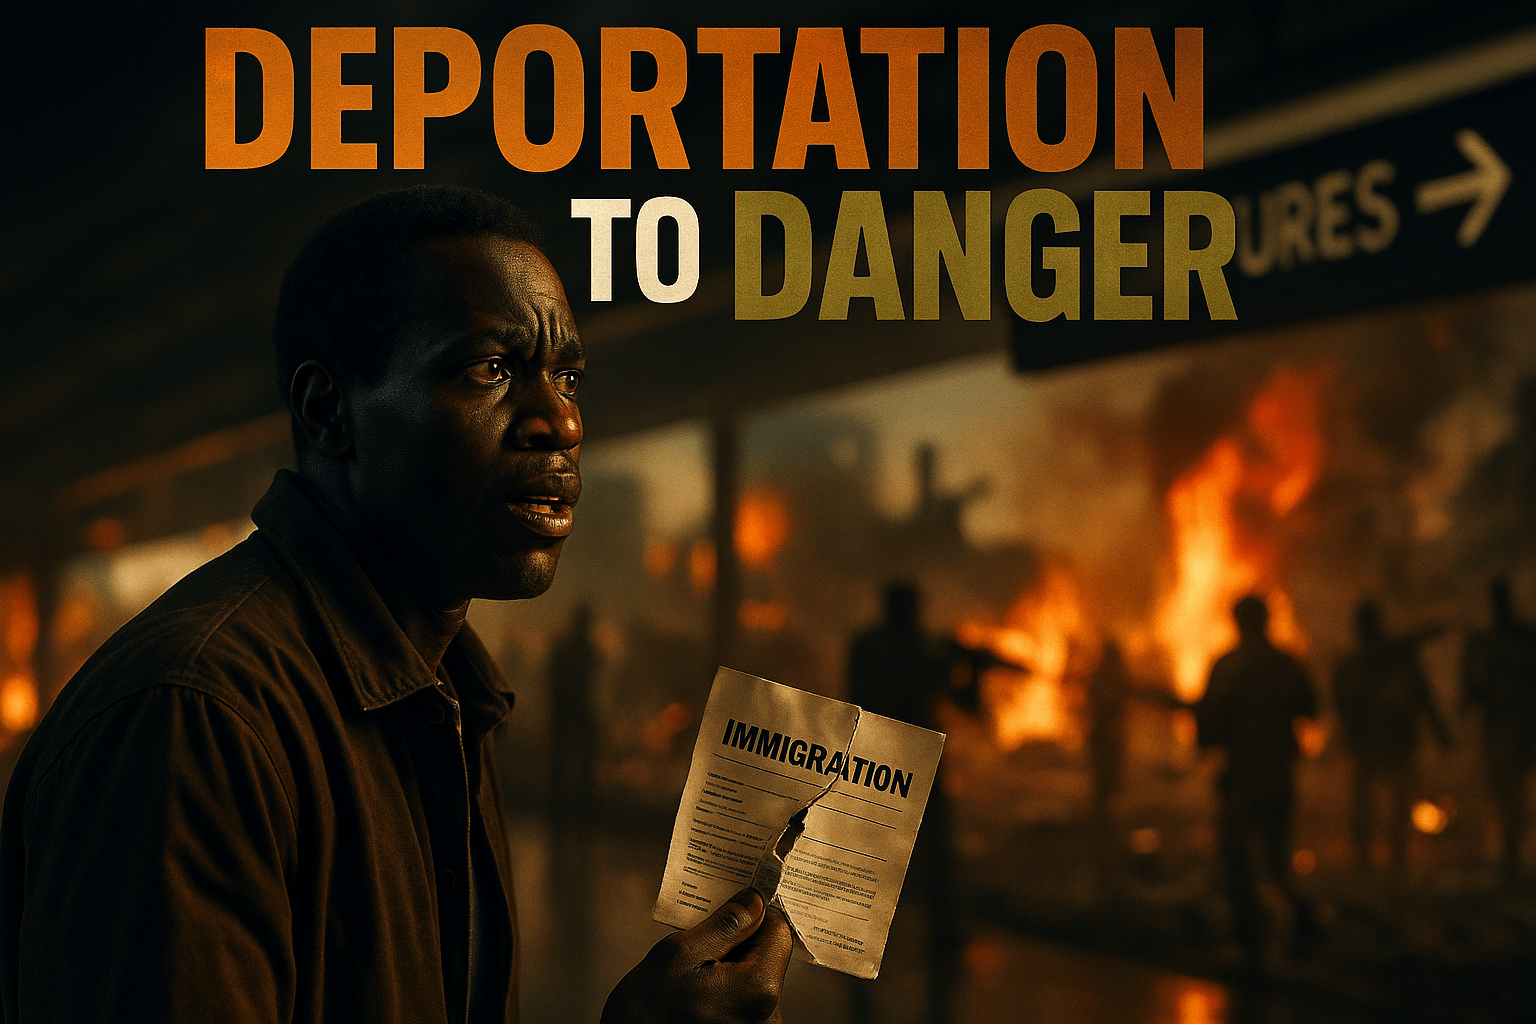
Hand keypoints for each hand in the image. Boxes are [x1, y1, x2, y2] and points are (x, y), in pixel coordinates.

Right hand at [602, 887, 792, 1023]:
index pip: (779, 931)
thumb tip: (754, 901)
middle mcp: (767, 1015)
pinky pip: (745, 995)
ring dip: (730, 964)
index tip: (733, 905)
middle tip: (702, 940)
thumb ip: (724, 925)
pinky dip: (726, 985)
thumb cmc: (647, 1014)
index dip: (755, 912)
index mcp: (758, 989)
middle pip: (769, 955)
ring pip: (756, 975)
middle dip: (739, 941)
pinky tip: (699, 988)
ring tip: (694, 971)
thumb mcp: (679, 954)